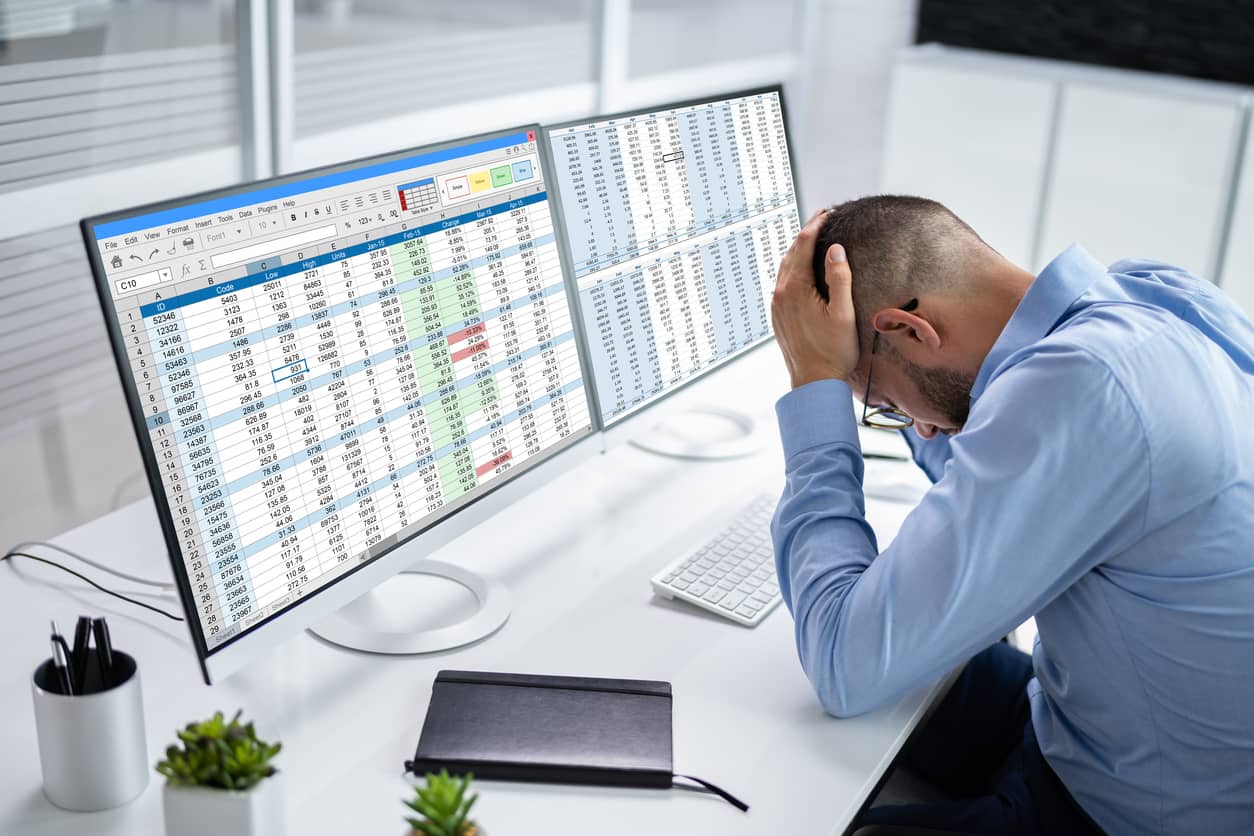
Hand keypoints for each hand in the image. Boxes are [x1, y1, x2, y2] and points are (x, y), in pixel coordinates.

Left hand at [771, 210, 859, 388]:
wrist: (813, 381)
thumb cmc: (833, 351)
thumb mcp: (843, 313)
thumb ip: (839, 278)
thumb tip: (835, 248)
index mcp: (796, 289)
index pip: (803, 246)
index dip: (815, 226)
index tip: (827, 213)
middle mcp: (780, 294)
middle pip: (790, 253)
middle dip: (805, 234)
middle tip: (822, 219)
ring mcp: (776, 305)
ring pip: (784, 268)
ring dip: (797, 250)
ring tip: (813, 239)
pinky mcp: (777, 316)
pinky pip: (782, 283)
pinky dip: (792, 268)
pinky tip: (802, 269)